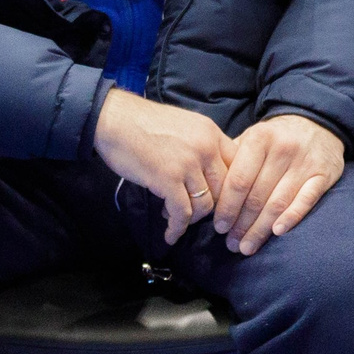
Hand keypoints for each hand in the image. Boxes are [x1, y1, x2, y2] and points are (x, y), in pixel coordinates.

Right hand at [92, 87, 233, 244]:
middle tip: (196, 213)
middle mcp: (206, 148)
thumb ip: (202, 146)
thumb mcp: (185, 126)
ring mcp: (188, 164)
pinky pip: (182, 213)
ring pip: (206, 204)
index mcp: (212, 133)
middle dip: (213, 207)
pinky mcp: (168, 179)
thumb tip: (210, 173)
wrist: (115, 120)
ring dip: (192, 217)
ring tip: (175, 216)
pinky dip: (177, 228)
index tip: (221, 201)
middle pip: (225, 189)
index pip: (239, 166)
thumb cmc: (145, 124)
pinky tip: (170, 234)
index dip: (232, 188)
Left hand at [213, 113, 345, 255]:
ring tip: (247, 247)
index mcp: (260, 138)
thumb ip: (232, 159)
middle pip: (257, 196)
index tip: (218, 227)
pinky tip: (277, 232)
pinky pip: (306, 200)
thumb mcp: (253, 137)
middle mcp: (283, 149)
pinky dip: (292, 217)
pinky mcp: (324, 174)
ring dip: (260, 229)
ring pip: (278, 203)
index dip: (227, 207)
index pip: (239, 180)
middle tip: (231, 244)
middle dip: (241, 224)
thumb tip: (208, 191)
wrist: (317, 123)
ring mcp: (305, 163)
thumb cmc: (276, 137)